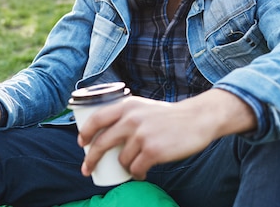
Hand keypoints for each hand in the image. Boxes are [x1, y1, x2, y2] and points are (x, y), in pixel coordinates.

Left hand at [77, 89, 255, 180]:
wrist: (197, 119)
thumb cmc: (169, 116)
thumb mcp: (144, 107)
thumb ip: (127, 116)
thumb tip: (106, 135)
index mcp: (128, 106)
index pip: (96, 118)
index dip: (85, 133)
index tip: (82, 143)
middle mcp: (132, 118)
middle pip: (101, 143)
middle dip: (91, 159)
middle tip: (87, 169)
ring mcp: (142, 135)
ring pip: (121, 160)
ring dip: (125, 167)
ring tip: (135, 166)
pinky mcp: (153, 151)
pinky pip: (136, 169)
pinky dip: (137, 174)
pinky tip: (142, 173)